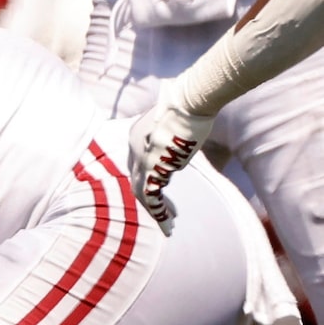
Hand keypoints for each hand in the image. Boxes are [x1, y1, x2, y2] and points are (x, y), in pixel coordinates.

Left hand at [128, 89, 214, 234]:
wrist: (189, 100)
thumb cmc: (189, 105)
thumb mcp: (176, 124)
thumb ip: (171, 141)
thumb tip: (176, 156)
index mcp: (136, 135)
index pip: (138, 165)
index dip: (149, 181)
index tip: (164, 192)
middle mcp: (134, 147)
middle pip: (136, 180)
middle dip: (150, 200)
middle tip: (167, 215)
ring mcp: (141, 158)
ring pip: (141, 191)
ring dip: (155, 210)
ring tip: (169, 225)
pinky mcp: (152, 166)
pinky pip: (151, 195)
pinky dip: (158, 212)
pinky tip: (167, 224)